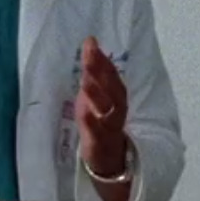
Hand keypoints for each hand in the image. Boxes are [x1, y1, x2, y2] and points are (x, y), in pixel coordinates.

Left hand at [75, 36, 128, 176]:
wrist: (107, 158)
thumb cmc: (99, 122)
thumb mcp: (95, 96)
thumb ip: (93, 73)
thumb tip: (90, 45)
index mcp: (115, 96)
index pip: (111, 74)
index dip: (102, 59)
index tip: (91, 42)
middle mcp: (116, 109)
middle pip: (112, 88)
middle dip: (101, 71)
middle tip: (90, 54)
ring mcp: (109, 126)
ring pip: (108, 109)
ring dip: (98, 94)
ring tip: (86, 80)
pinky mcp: (100, 143)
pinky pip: (97, 133)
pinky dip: (91, 123)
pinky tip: (83, 112)